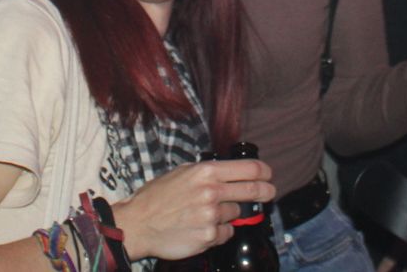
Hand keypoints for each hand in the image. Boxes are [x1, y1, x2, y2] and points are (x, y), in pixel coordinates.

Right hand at [113, 157, 275, 260]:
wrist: (138, 224)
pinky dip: (219, 231)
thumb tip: (230, 173)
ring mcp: (212, 216)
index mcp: (206, 172)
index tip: (268, 175)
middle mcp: (212, 192)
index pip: (250, 169)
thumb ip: (207, 173)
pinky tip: (202, 227)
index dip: (264, 172)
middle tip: (268, 192)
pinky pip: (226, 233)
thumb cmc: (157, 197)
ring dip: (228, 214)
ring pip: (236, 214)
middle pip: (254, 190)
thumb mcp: (181, 173)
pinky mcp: (209, 237)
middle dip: (265, 191)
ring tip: (207, 214)